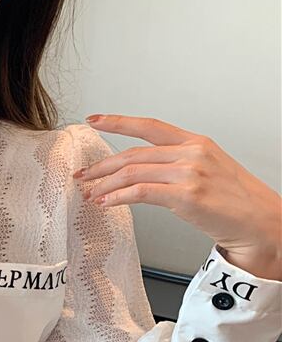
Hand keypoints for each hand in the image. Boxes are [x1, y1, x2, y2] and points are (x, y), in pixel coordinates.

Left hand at [73, 114, 281, 272]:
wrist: (258, 221)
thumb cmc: (233, 201)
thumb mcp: (206, 171)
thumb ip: (176, 165)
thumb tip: (141, 173)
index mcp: (195, 143)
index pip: (149, 125)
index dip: (118, 121)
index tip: (94, 120)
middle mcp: (191, 153)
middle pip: (133, 153)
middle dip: (102, 166)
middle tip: (83, 175)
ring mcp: (189, 173)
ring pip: (133, 172)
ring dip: (105, 185)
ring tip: (91, 194)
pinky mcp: (186, 195)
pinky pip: (141, 192)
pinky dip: (118, 198)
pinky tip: (106, 203)